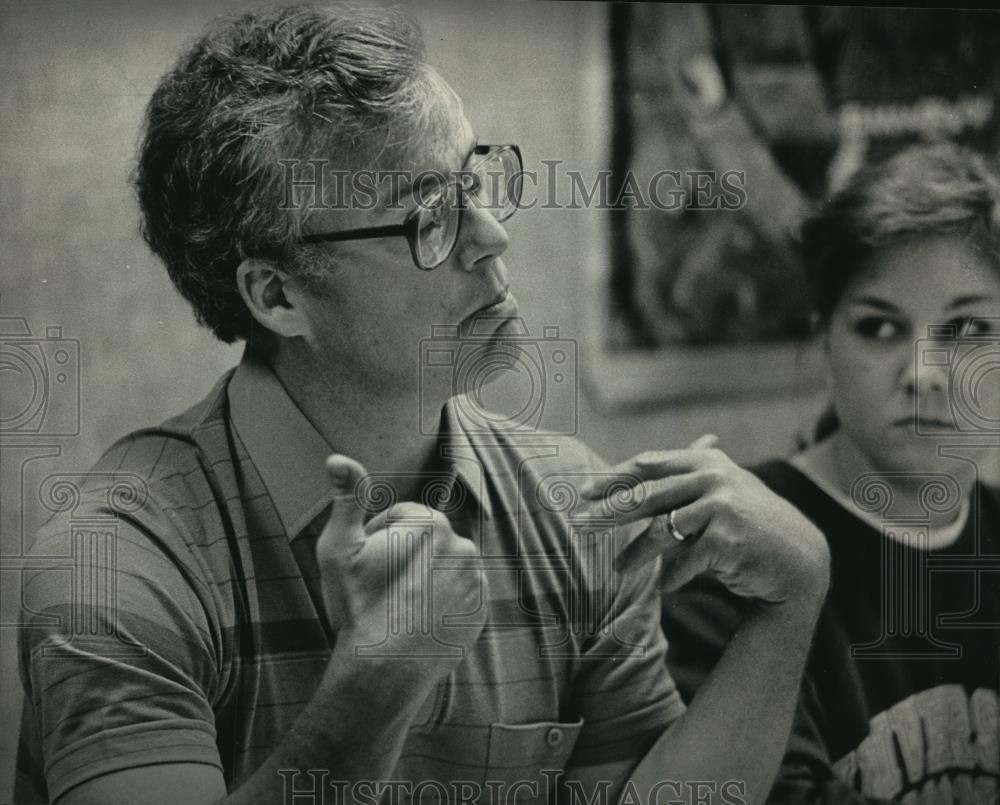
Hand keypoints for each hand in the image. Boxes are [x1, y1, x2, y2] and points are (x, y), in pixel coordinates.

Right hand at [317, 454, 487, 675]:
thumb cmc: (359, 606)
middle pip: (424, 542)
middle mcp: (463, 546)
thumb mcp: (340, 548)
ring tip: (397, 605)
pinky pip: (459, 596)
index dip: (374, 537)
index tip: (364, 564)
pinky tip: (417, 619)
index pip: (399, 517)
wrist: (384, 669)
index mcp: (431, 524)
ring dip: (423, 578)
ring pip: (442, 568)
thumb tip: (337, 459)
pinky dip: (442, 602)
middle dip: (402, 556)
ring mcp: (476, 581)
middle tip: (379, 587)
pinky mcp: (480, 611)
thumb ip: (346, 498)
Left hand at [580, 441, 829, 606]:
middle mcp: (713, 477)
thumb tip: (626, 471)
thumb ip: (681, 476)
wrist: (799, 560)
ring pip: (661, 532)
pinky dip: (672, 578)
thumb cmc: (748, 525)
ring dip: (634, 555)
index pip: (647, 465)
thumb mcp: (720, 490)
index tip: (583, 491)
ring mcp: (722, 506)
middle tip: (577, 524)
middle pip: (646, 495)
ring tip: (616, 570)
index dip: (613, 478)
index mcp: (706, 461)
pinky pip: (683, 562)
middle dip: (608, 512)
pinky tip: (666, 588)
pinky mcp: (728, 539)